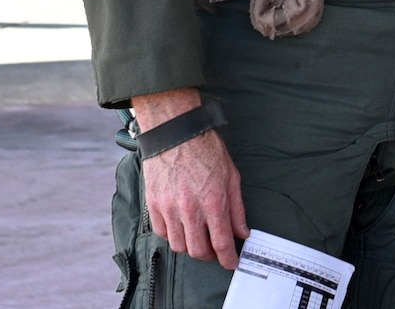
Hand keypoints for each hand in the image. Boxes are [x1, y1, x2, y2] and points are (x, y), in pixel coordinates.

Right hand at [133, 88, 248, 270]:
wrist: (175, 132)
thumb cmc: (205, 149)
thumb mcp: (231, 175)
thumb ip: (237, 207)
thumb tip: (242, 231)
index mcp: (213, 201)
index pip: (221, 242)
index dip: (228, 258)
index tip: (231, 262)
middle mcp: (190, 209)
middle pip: (197, 250)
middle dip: (209, 255)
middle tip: (214, 250)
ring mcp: (169, 208)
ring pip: (178, 246)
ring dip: (190, 247)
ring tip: (197, 238)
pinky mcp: (153, 204)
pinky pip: (162, 233)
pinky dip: (172, 235)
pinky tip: (180, 227)